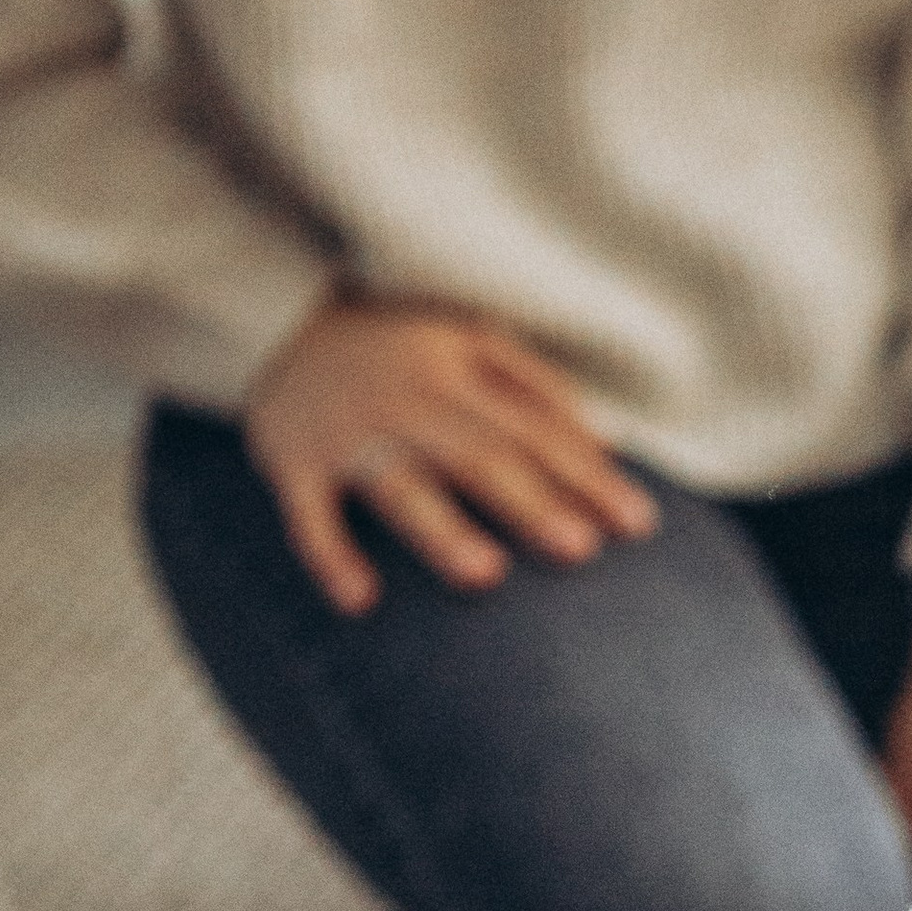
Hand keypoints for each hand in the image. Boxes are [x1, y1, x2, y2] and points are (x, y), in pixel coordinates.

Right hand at [244, 297, 658, 614]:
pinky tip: (360, 599)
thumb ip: (538, 385)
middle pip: (477, 456)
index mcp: (456, 368)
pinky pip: (309, 516)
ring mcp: (347, 435)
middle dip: (530, 502)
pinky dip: (330, 556)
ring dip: (442, 530)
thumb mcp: (469, 336)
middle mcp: (406, 401)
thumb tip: (610, 442)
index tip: (637, 522)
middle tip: (581, 548)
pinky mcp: (293, 462)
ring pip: (400, 486)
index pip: (534, 427)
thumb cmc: (396, 341)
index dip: (586, 474)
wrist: (275, 310)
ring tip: (486, 574)